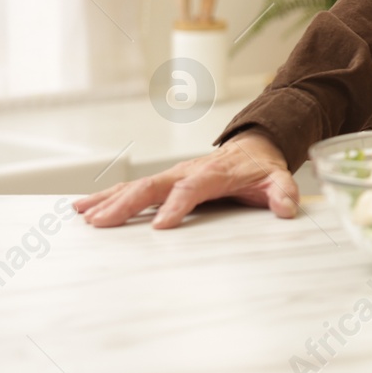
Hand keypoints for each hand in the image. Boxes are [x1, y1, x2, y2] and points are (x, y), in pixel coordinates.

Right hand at [73, 130, 299, 228]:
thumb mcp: (278, 178)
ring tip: (84, 216)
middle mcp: (187, 172)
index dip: (177, 206)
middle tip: (103, 223)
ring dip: (110, 201)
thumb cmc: (261, 167)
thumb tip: (287, 208)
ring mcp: (172, 175)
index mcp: (213, 173)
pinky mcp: (164, 181)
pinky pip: (132, 187)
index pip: (192, 189)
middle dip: (127, 204)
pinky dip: (107, 196)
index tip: (161, 226)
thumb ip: (283, 192)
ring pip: (136, 186)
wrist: (252, 146)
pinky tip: (85, 208)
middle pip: (153, 186)